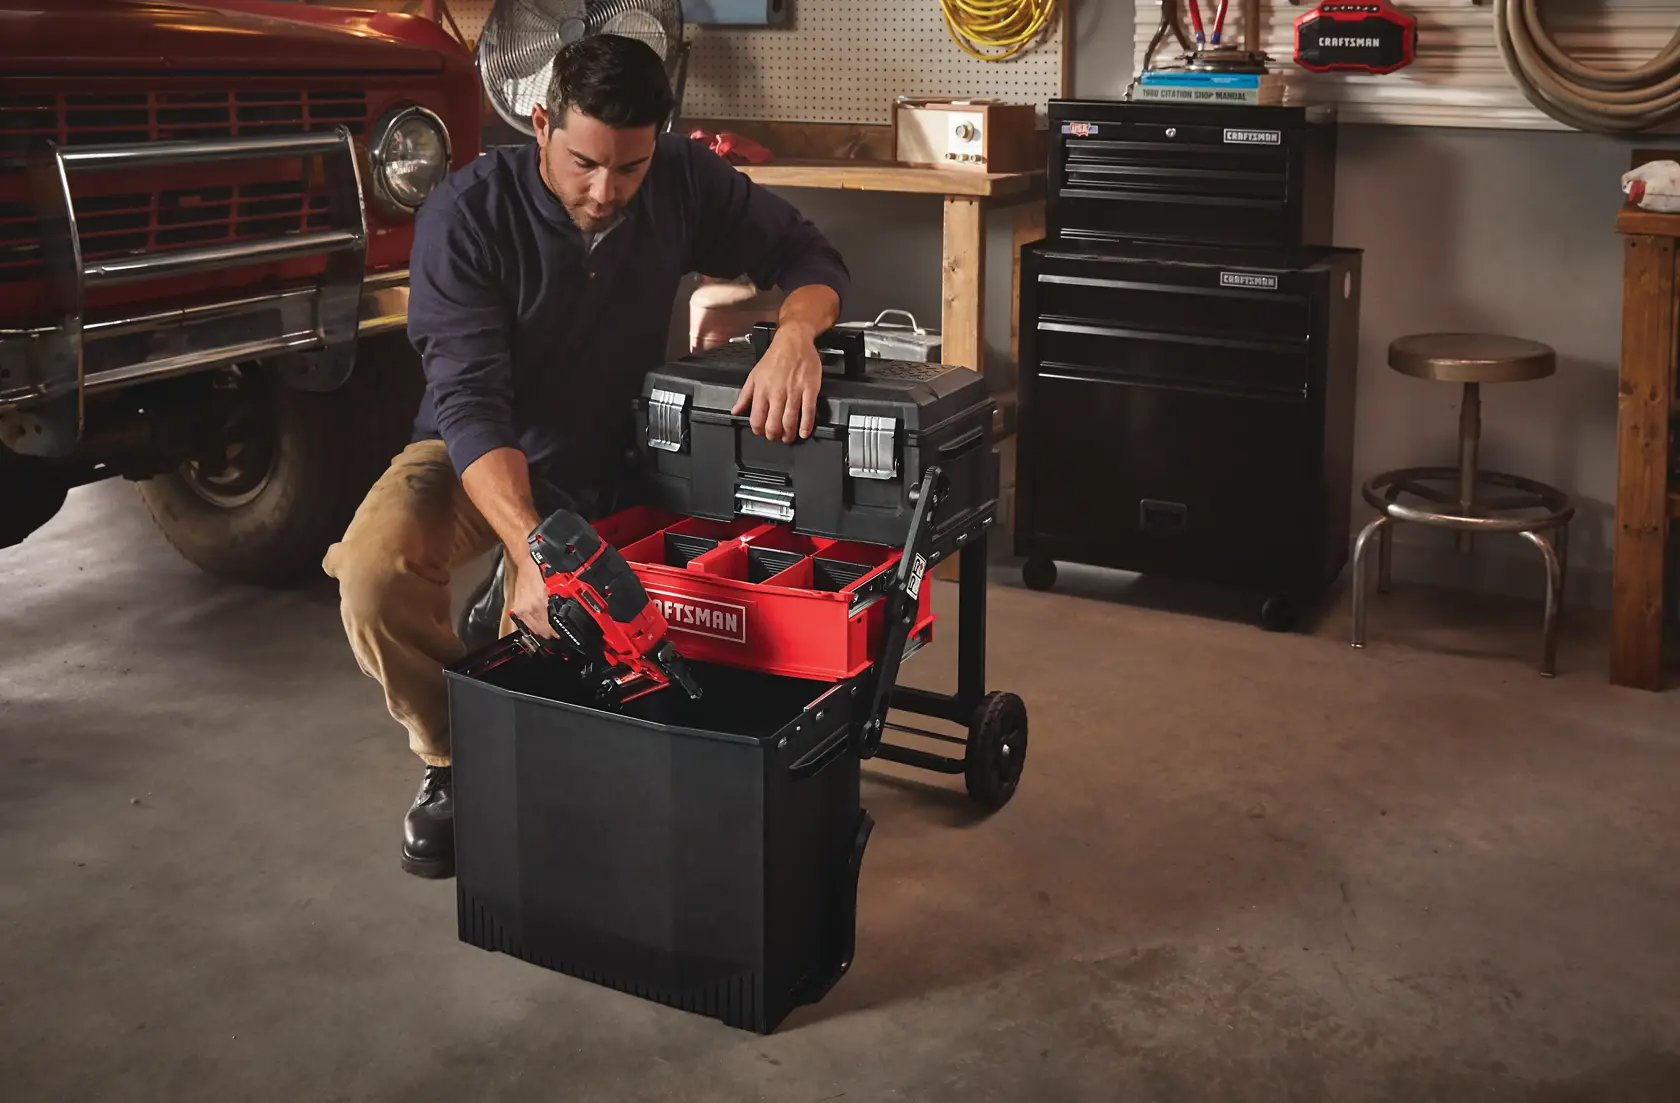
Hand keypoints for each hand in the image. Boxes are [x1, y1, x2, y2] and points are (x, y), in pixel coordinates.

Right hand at [509, 554, 556, 638]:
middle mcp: (529, 608)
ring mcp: (521, 609)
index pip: (548, 626)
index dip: (556, 632)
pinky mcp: (517, 607)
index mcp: (539, 604)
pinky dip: (531, 624)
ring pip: (532, 627)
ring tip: (547, 631)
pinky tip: (537, 624)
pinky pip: (524, 622)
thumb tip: (563, 613)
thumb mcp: (553, 587)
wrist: (524, 565)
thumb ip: (557, 601)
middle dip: (549, 633)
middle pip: (540, 629)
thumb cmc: (538, 571)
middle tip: (555, 634)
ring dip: (540, 630)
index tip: (560, 633)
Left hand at [731, 325, 821, 441]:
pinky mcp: (810, 388)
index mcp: (762, 390)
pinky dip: (807, 425)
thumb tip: (736, 410)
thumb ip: (744, 396)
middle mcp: (777, 392)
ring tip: (789, 437)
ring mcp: (794, 391)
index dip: (758, 430)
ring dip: (789, 434)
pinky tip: (805, 432)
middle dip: (774, 435)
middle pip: (774, 423)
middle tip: (776, 438)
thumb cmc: (775, 357)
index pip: (757, 418)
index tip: (762, 432)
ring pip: (790, 420)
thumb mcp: (753, 375)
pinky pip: (808, 411)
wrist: (793, 341)